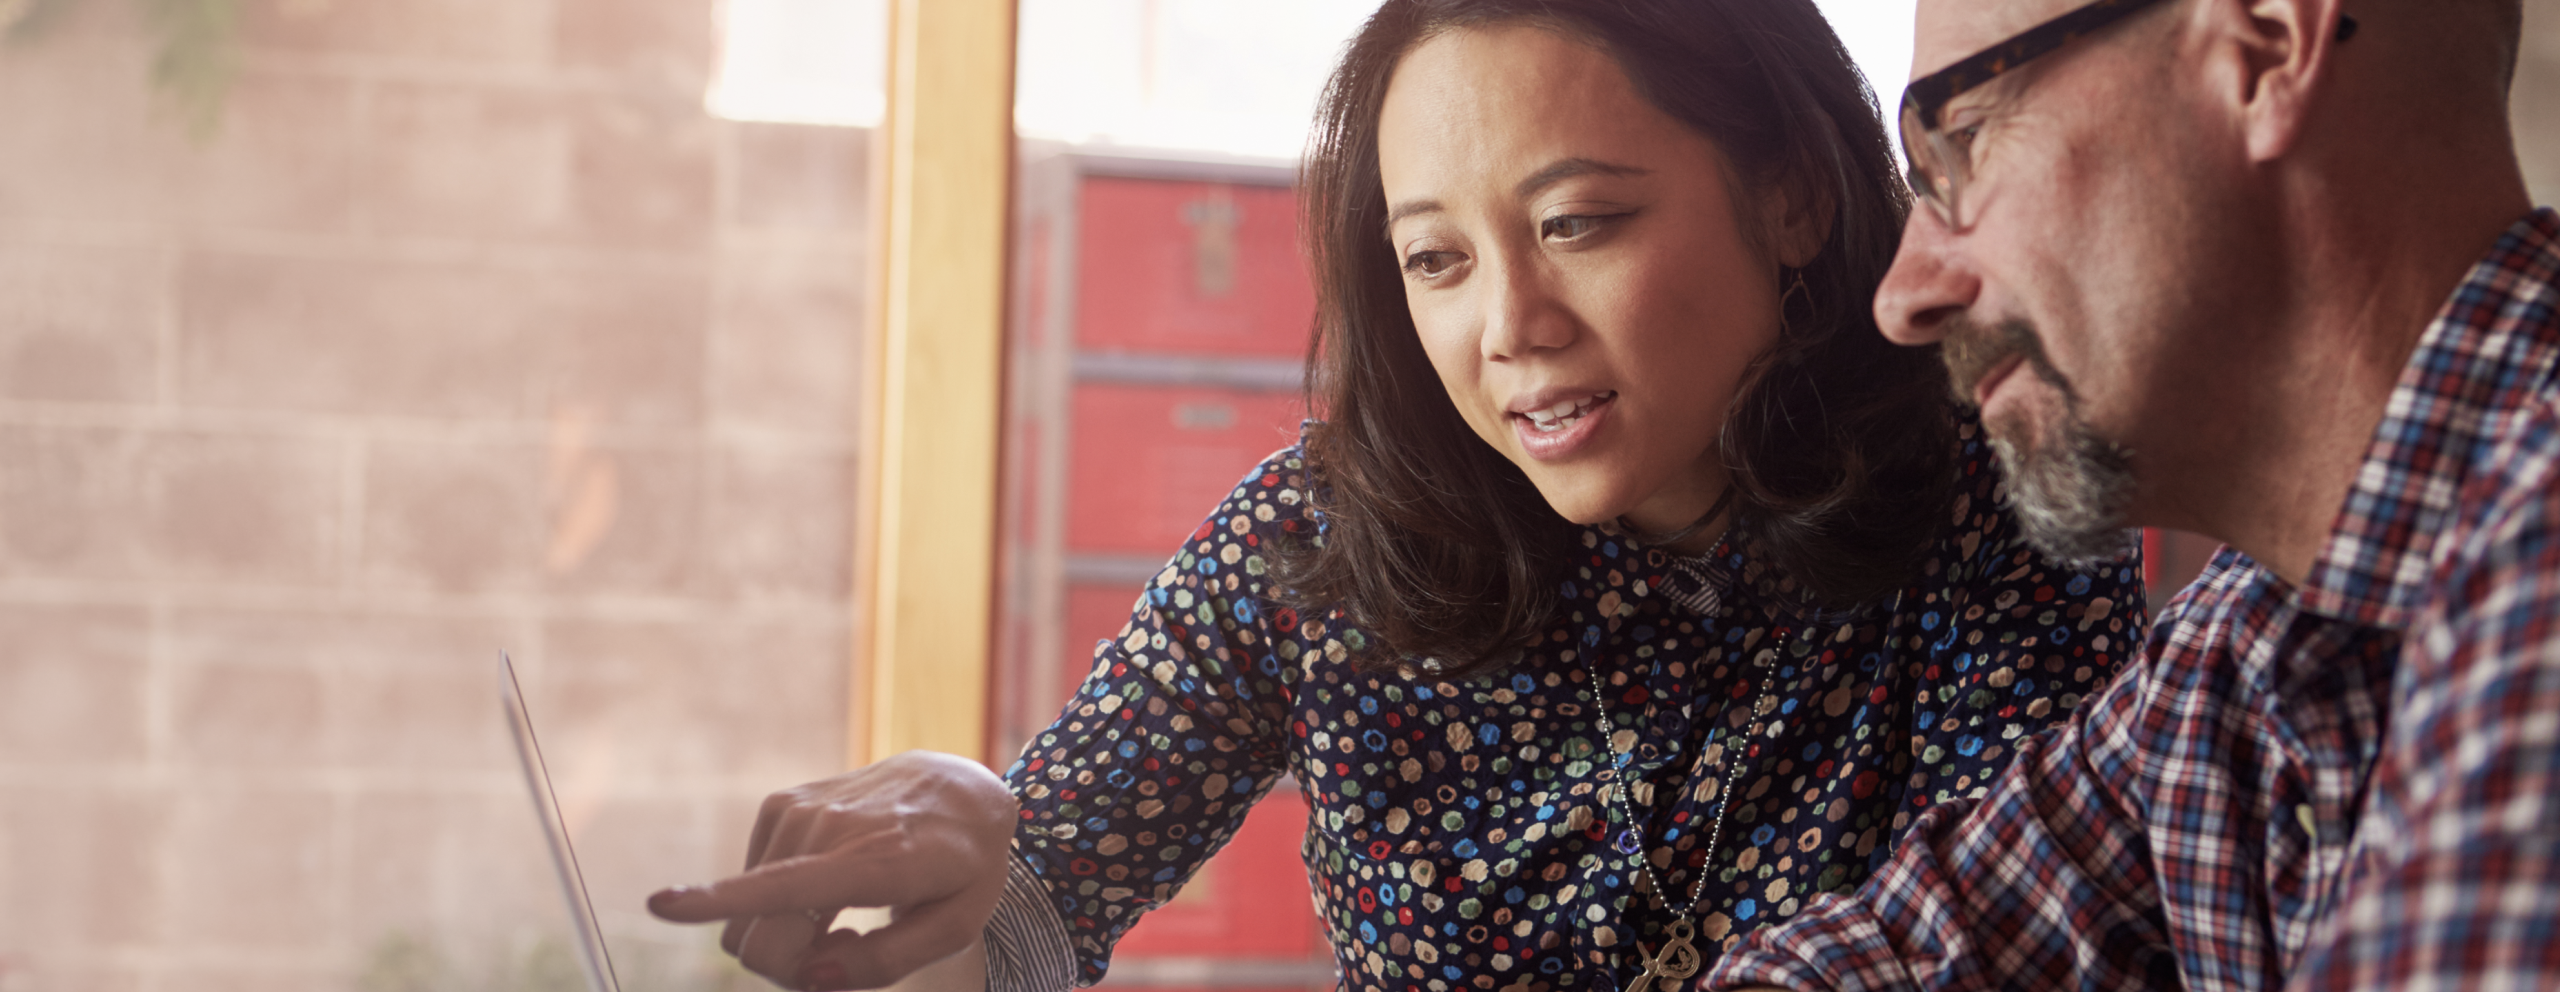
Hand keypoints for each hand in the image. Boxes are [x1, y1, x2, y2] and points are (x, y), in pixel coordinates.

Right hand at [648, 751, 1018, 990]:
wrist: (961, 788)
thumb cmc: (963, 867)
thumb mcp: (955, 927)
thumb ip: (884, 961)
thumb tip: (813, 974)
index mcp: (878, 860)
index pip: (790, 887)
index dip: (721, 901)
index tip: (662, 904)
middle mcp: (830, 829)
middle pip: (760, 934)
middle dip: (789, 968)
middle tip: (846, 953)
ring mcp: (799, 811)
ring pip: (748, 915)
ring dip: (788, 935)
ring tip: (847, 914)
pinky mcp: (781, 806)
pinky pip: (751, 885)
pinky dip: (780, 902)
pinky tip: (828, 884)